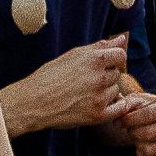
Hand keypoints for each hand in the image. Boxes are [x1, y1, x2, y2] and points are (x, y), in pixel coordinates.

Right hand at [6, 35, 131, 133]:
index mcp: (94, 59)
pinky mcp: (97, 115)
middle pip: (117, 74)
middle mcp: (99, 78)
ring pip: (115, 90)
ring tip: (87, 93)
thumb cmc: (50, 76)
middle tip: (88, 80)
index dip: (113, 59)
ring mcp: (99, 98)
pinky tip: (101, 103)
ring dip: (106, 91)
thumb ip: (100, 46)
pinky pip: (119, 109)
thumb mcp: (73, 55)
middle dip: (107, 75)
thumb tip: (122, 39)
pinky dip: (115, 106)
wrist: (33, 102)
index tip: (105, 64)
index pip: (121, 55)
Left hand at [103, 88, 155, 155]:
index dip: (130, 120)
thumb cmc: (142, 110)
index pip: (148, 114)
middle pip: (148, 134)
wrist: (153, 121)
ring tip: (138, 137)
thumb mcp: (134, 101)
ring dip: (138, 145)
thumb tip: (119, 120)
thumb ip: (126, 106)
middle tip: (131, 129)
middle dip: (134, 133)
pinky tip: (143, 147)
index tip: (121, 121)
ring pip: (149, 150)